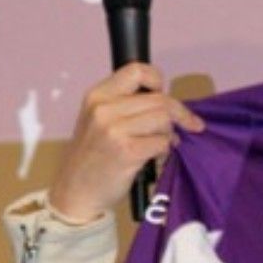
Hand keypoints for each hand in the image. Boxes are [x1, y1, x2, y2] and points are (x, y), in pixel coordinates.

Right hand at [46, 63, 204, 222]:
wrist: (75, 192)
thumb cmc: (91, 157)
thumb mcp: (97, 120)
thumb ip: (124, 105)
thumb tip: (165, 100)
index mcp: (97, 96)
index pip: (136, 70)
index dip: (157, 80)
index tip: (164, 93)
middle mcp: (104, 109)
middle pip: (159, 98)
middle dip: (179, 113)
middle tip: (187, 124)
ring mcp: (114, 130)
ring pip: (163, 119)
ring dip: (170, 133)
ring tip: (164, 143)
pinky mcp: (127, 152)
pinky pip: (163, 142)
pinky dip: (166, 149)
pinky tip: (157, 155)